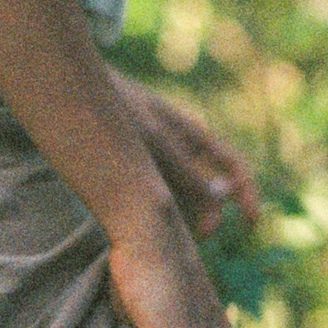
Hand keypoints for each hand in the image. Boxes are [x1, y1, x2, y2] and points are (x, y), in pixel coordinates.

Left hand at [110, 74, 262, 241]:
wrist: (76, 89)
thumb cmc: (120, 107)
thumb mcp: (156, 141)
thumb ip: (186, 173)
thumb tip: (218, 206)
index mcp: (195, 135)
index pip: (234, 167)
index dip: (248, 194)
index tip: (252, 223)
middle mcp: (182, 148)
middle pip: (209, 190)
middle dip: (209, 215)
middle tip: (197, 238)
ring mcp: (160, 157)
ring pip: (183, 196)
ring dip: (183, 216)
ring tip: (169, 234)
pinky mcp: (137, 167)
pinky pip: (157, 194)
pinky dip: (159, 210)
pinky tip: (142, 222)